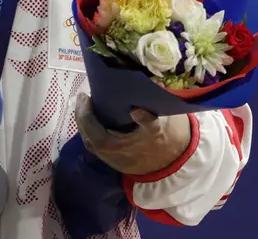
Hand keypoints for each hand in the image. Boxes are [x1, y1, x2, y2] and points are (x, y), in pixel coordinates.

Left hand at [73, 93, 191, 175]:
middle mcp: (110, 156)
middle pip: (87, 136)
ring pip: (91, 142)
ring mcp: (113, 159)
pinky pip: (98, 146)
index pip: (92, 130)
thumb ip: (148, 119)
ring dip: (85, 124)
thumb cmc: (167, 141)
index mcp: (116, 148)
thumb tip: (135, 109)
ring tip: (86, 107)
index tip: (85, 96)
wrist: (176, 162)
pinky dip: (93, 132)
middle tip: (82, 98)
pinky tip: (96, 121)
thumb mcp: (160, 127)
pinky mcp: (117, 160)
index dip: (85, 113)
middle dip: (81, 116)